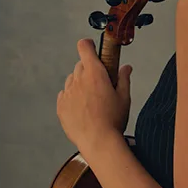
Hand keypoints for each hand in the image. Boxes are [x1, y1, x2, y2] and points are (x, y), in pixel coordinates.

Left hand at [56, 38, 132, 153]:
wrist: (98, 141)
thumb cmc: (113, 120)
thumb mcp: (124, 97)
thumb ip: (123, 78)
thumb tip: (126, 67)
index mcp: (94, 73)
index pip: (84, 47)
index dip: (88, 45)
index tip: (93, 49)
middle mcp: (78, 80)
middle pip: (79, 64)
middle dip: (89, 69)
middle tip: (99, 82)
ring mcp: (67, 93)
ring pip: (71, 79)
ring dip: (79, 83)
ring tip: (91, 99)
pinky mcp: (61, 106)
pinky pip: (65, 95)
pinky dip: (72, 97)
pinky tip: (82, 108)